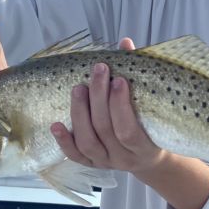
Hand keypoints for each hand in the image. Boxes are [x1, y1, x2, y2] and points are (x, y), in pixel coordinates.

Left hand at [50, 38, 166, 177]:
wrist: (148, 158)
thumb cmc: (152, 126)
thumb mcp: (152, 107)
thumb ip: (139, 77)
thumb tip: (126, 43)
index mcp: (145, 148)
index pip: (129, 130)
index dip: (121, 105)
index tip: (119, 79)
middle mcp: (124, 159)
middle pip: (105, 130)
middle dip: (99, 98)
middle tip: (98, 70)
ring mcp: (106, 162)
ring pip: (87, 142)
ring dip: (80, 114)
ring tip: (78, 88)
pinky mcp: (91, 164)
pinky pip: (75, 156)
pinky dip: (64, 141)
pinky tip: (55, 124)